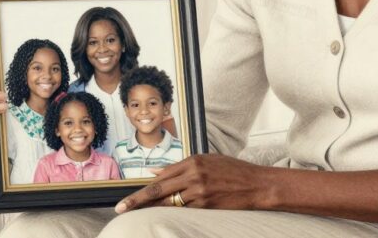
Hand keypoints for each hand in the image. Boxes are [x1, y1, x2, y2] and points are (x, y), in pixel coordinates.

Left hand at [115, 154, 270, 212]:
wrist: (257, 185)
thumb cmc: (233, 171)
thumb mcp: (207, 161)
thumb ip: (181, 167)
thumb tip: (155, 172)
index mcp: (193, 161)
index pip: (161, 175)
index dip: (143, 188)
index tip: (127, 197)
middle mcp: (194, 175)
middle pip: (158, 189)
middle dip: (137, 200)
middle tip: (121, 208)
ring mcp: (200, 191)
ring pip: (169, 202)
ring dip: (153, 209)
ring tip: (136, 215)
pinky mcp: (207, 205)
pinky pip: (184, 210)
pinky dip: (173, 212)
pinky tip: (162, 216)